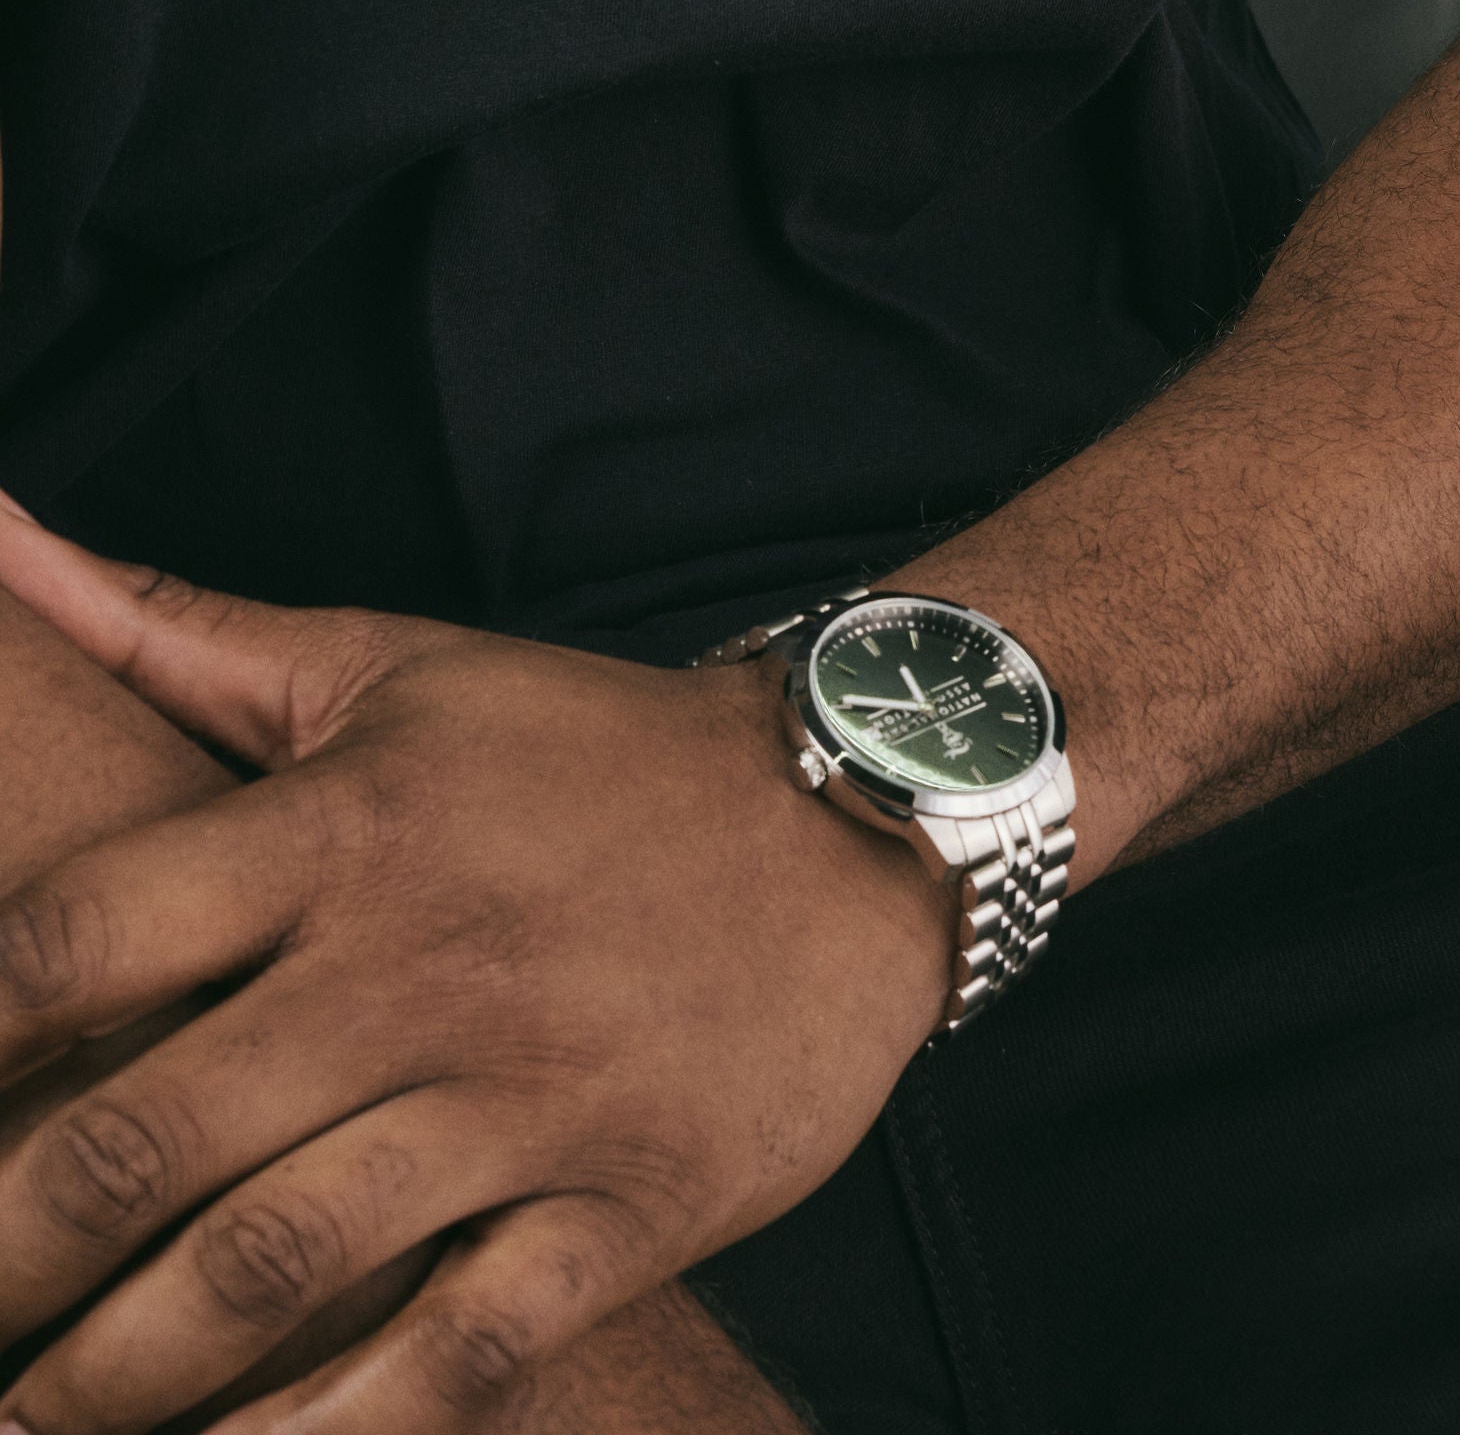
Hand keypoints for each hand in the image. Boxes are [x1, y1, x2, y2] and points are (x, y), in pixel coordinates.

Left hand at [0, 514, 951, 1433]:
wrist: (856, 811)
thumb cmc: (586, 751)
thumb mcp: (386, 662)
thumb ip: (173, 624)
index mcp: (342, 826)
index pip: (81, 934)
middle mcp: (414, 964)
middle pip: (141, 1138)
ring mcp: (522, 1096)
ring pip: (268, 1269)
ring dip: (110, 1381)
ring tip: (23, 1432)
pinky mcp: (623, 1206)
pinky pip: (458, 1356)